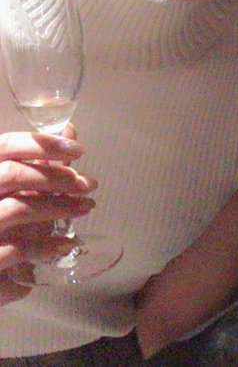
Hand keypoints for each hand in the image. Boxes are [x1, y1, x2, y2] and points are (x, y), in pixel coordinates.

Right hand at [0, 126, 96, 303]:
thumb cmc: (0, 224)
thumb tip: (68, 130)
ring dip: (58, 207)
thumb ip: (38, 163)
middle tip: (87, 185)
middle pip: (11, 175)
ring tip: (85, 208)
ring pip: (17, 208)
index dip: (41, 144)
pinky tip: (66, 244)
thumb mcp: (14, 190)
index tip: (78, 149)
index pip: (4, 146)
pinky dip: (46, 245)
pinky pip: (18, 249)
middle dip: (55, 177)